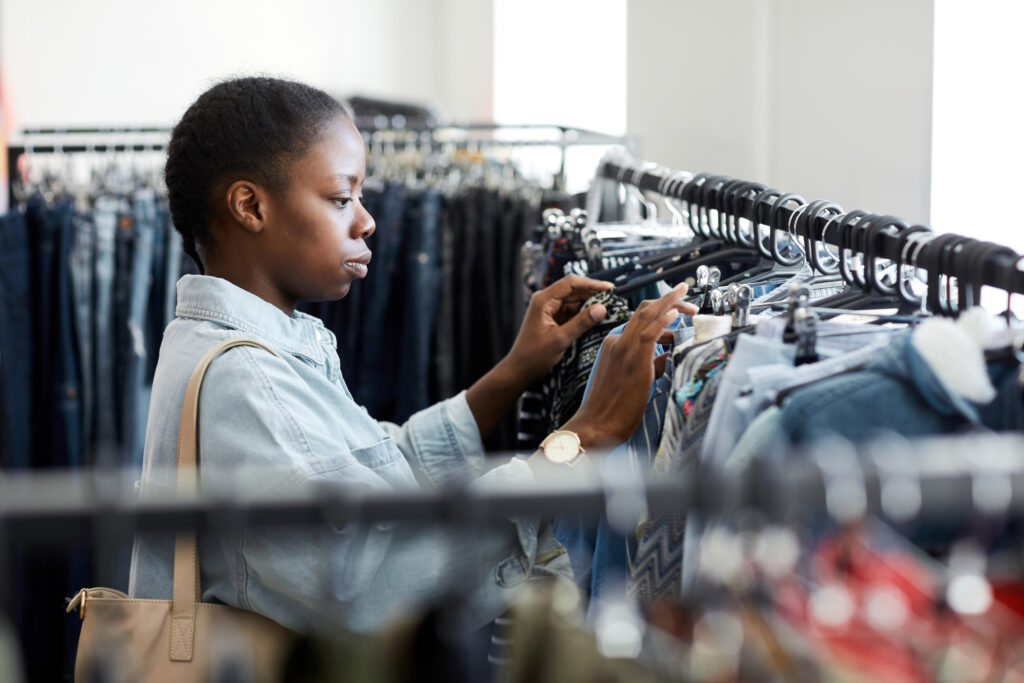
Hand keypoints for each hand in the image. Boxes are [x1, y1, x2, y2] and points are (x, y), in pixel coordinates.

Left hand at [504, 275, 613, 381]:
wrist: (520, 368)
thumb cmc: (534, 355)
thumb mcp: (560, 339)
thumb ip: (581, 323)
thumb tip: (602, 308)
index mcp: (543, 300)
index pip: (570, 283)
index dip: (591, 283)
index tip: (609, 288)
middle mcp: (546, 300)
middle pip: (574, 290)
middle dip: (593, 294)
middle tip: (612, 300)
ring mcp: (550, 308)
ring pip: (574, 300)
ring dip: (589, 304)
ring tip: (607, 309)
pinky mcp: (554, 317)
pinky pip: (572, 310)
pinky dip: (583, 314)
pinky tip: (595, 318)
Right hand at [562, 283, 697, 449]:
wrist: (594, 426)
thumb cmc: (609, 409)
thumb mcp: (630, 380)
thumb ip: (648, 365)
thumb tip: (664, 358)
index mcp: (614, 345)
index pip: (640, 320)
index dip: (661, 314)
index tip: (677, 314)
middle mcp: (617, 342)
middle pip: (644, 310)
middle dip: (669, 300)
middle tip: (689, 298)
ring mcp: (624, 350)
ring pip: (647, 315)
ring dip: (671, 303)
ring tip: (690, 303)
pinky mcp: (633, 361)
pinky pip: (649, 333)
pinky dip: (663, 320)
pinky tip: (675, 313)